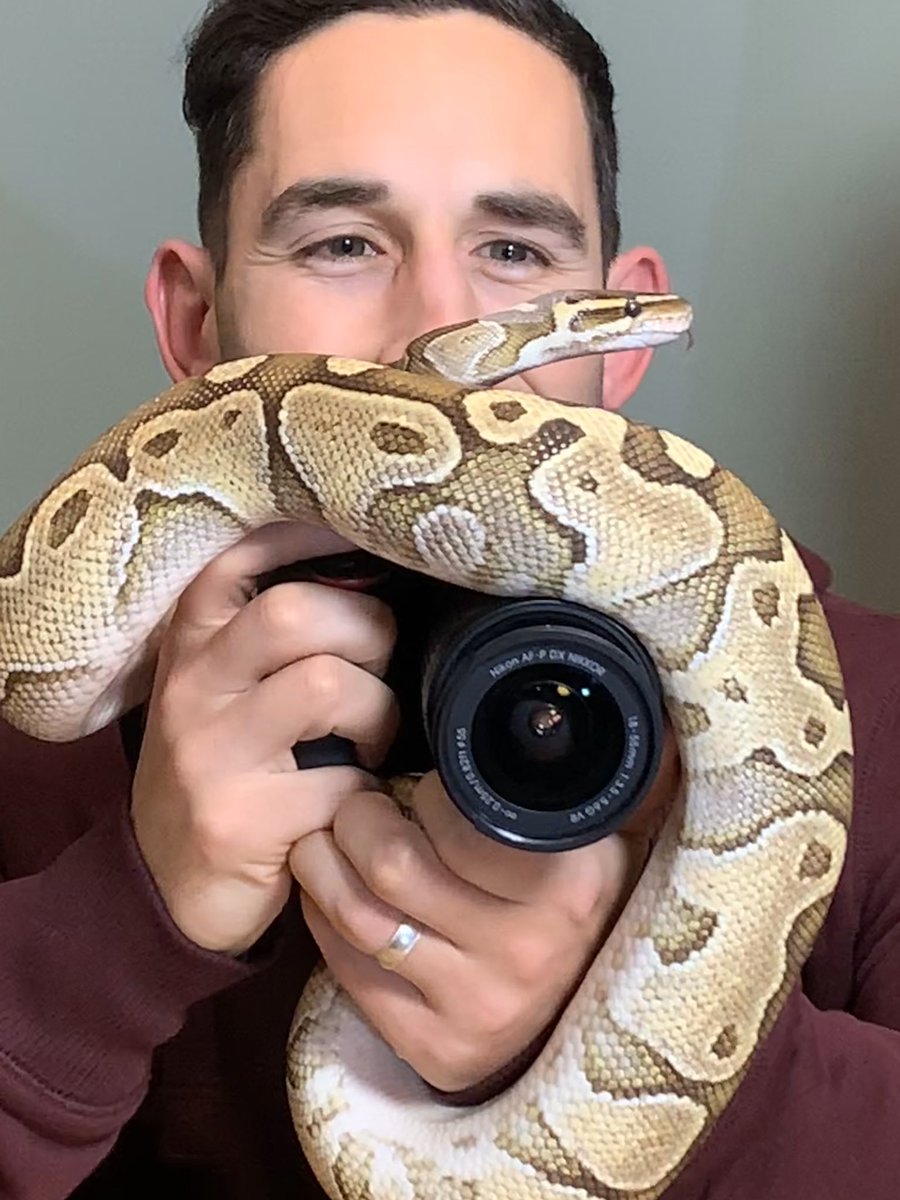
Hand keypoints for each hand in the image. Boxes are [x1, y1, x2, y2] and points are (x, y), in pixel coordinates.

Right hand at [130, 522, 399, 955]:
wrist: (163, 881)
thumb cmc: (220, 764)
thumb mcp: (224, 685)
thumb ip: (273, 630)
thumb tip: (374, 570)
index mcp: (192, 637)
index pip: (245, 553)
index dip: (314, 534)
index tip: (367, 537)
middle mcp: (191, 683)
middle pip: (297, 611)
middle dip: (367, 632)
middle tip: (377, 669)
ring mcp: (209, 752)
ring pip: (328, 685)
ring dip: (376, 712)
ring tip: (369, 739)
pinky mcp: (237, 820)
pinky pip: (341, 781)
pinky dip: (368, 793)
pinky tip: (356, 801)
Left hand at [288, 742, 678, 1093]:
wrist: (587, 1022)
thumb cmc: (580, 906)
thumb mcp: (609, 841)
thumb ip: (614, 774)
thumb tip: (651, 706)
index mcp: (571, 884)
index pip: (454, 818)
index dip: (418, 791)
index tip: (414, 785)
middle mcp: (527, 950)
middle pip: (392, 864)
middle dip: (354, 818)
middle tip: (354, 803)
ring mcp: (480, 1006)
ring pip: (359, 917)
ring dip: (324, 865)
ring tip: (328, 838)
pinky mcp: (437, 1047)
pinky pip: (348, 974)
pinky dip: (323, 922)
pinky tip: (331, 895)